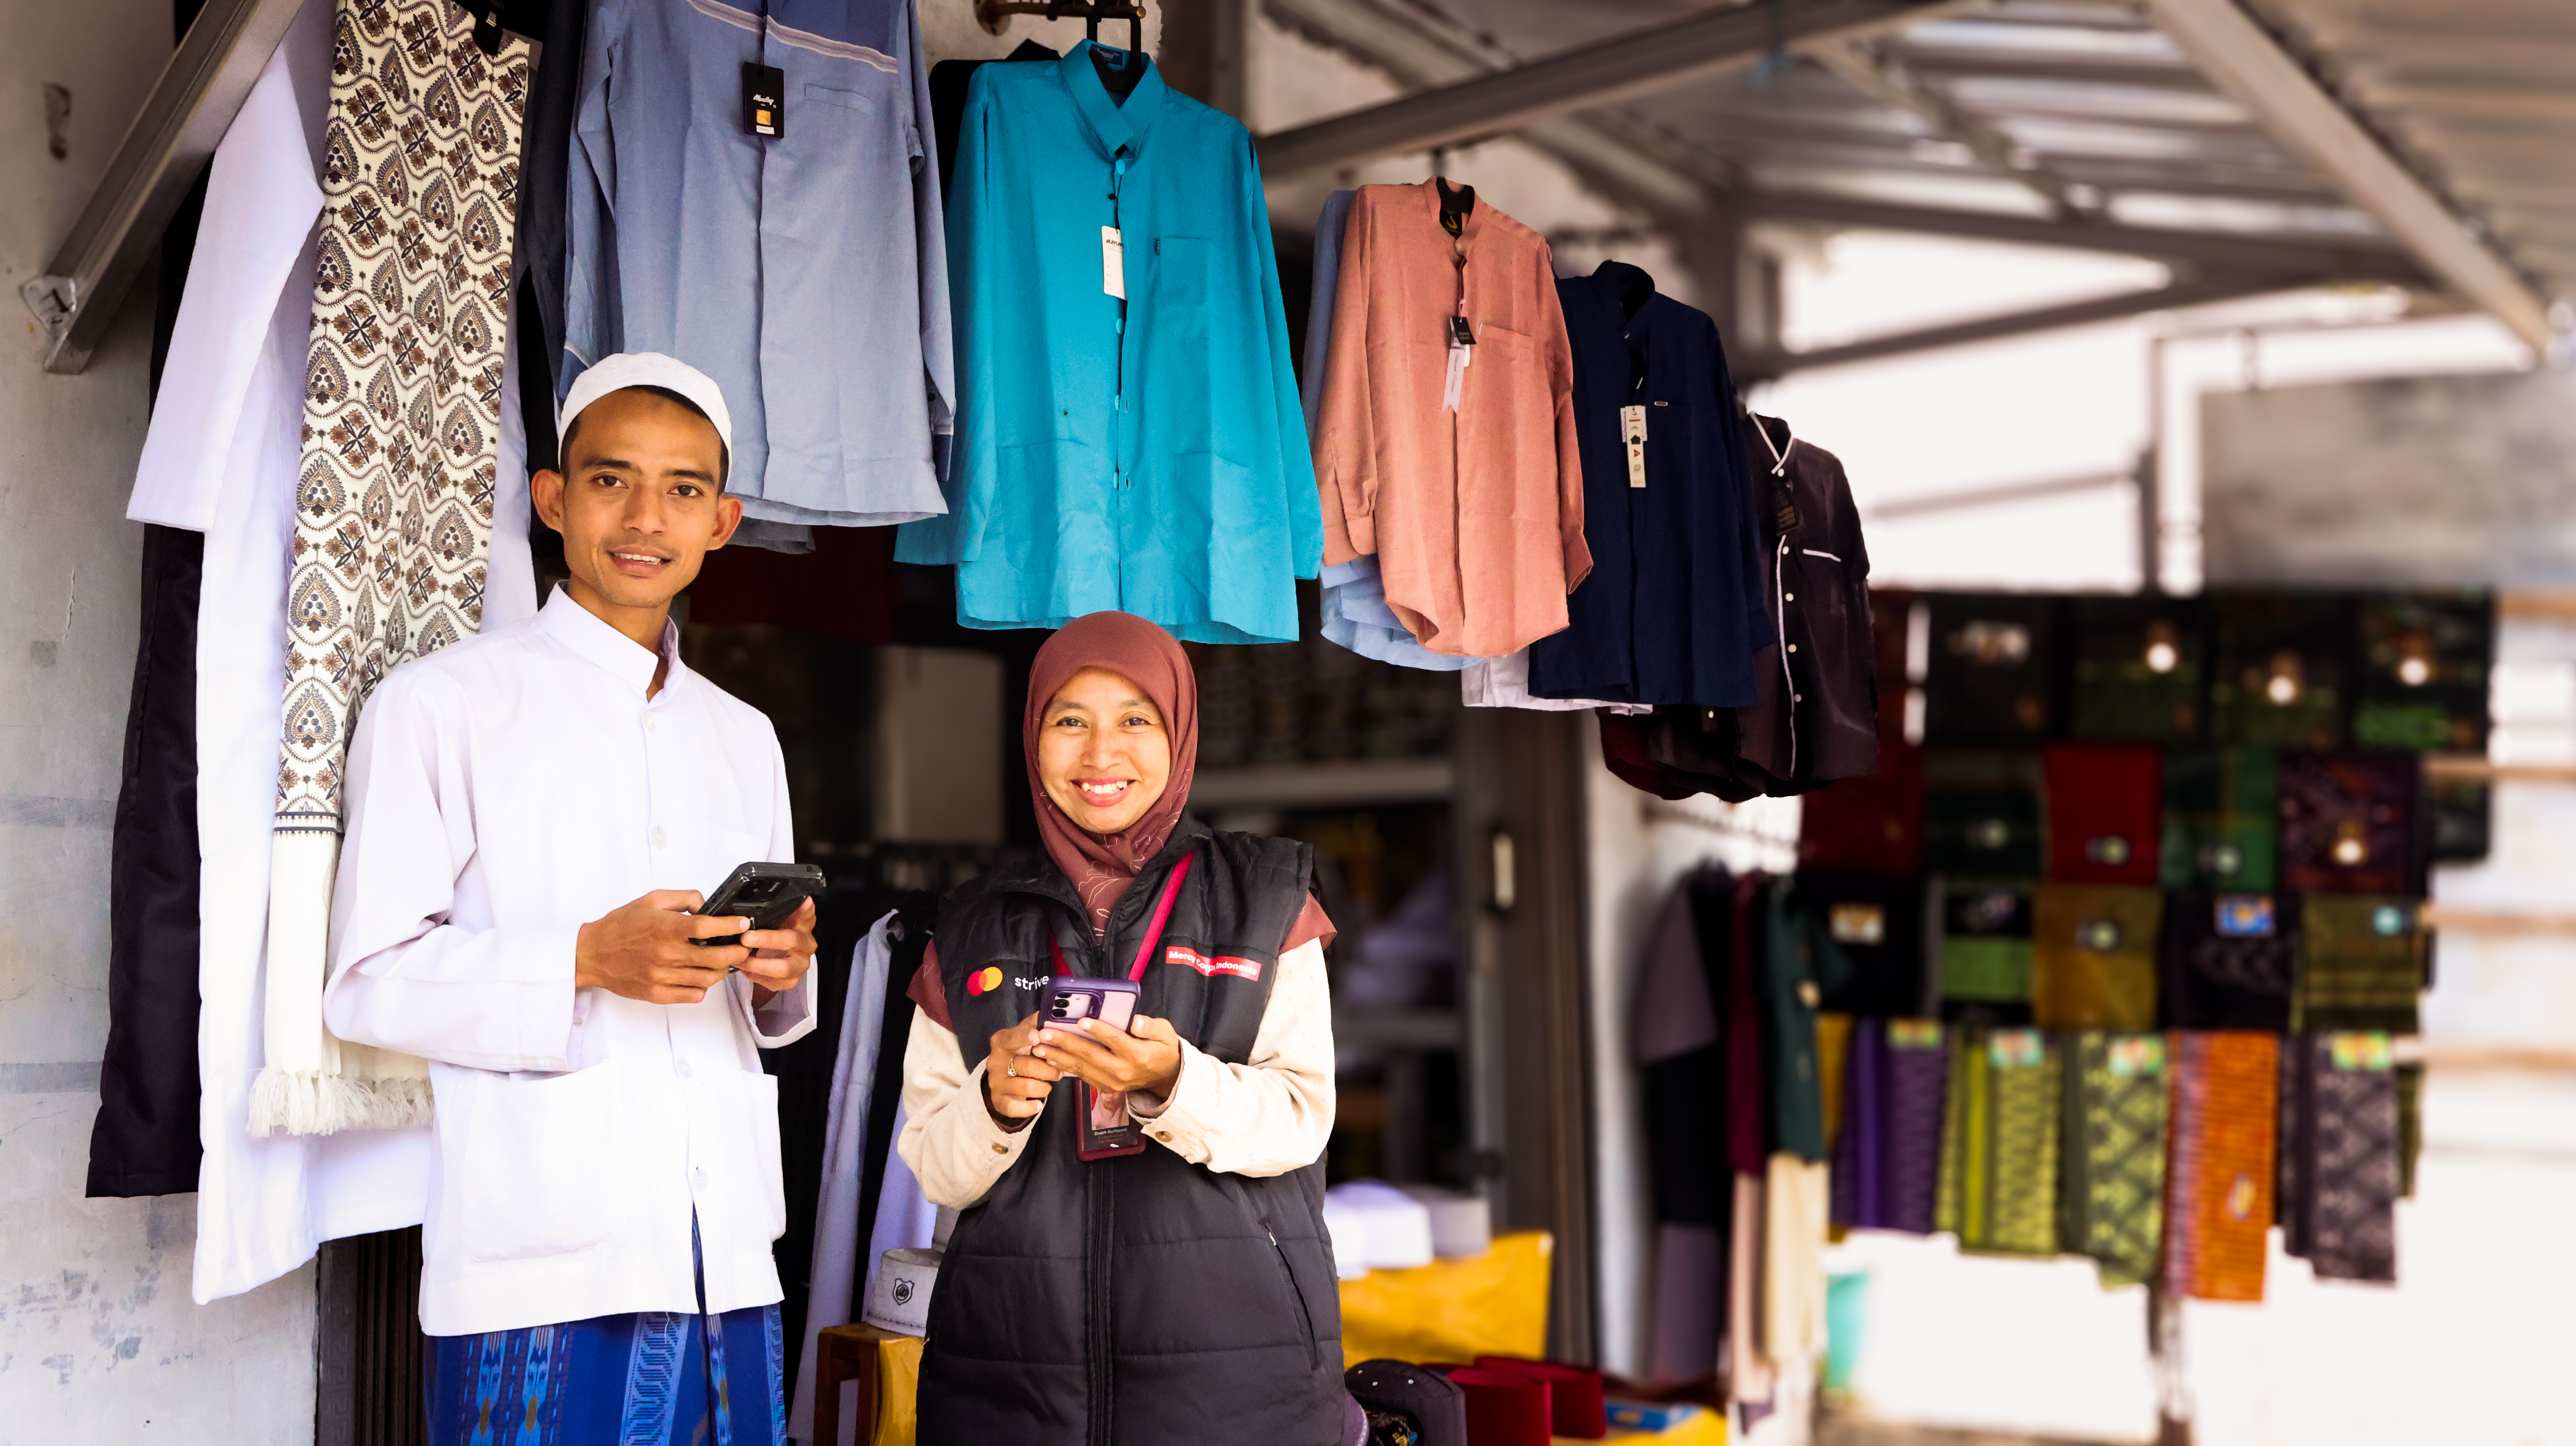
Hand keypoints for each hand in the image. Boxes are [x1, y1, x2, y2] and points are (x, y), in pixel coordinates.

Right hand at [574, 889, 750, 1003]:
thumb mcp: (651, 900)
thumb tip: (706, 905)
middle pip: (717, 958)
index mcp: (667, 928)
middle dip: (738, 952)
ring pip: (708, 979)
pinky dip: (703, 988)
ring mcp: (662, 977)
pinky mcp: (657, 994)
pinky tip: (701, 977)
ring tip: (723, 962)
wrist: (592, 953)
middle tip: (744, 947)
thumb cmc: (621, 925)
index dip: (732, 925)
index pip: (709, 927)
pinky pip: (692, 995)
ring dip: (722, 971)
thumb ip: (683, 898)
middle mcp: (667, 954)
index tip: (743, 924)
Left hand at [738, 897, 817, 1003]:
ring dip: (758, 964)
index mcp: (805, 928)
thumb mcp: (783, 918)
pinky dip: (756, 976)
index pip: (805, 917)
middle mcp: (806, 947)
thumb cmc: (779, 934)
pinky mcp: (790, 981)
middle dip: (766, 939)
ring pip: (783, 968)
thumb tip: (805, 899)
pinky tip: (744, 969)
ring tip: (739, 958)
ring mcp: (799, 966)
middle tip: (745, 938)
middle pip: (791, 942)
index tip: (795, 905)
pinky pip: (774, 982)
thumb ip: (792, 908)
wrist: (779, 956)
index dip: (801, 911)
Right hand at [984, 1012, 1063, 1124]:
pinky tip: (1038, 1103)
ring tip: (1049, 1084)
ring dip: (1044, 1087)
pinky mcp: (999, 1101)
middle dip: (1048, 1070)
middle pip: (1025, 1065)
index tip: (1037, 1036)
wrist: (1003, 1079)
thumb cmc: (1020, 1053)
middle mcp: (995, 1061)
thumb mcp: (1024, 1036)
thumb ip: (1035, 1024)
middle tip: (1058, 1072)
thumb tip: (1052, 1010)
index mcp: (1001, 1041)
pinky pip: (1016, 1108)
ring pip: (1025, 1087)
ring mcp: (996, 1083)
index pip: (1011, 1037)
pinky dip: (1031, 1107)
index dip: (1024, 1037)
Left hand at [1031, 1015, 1183, 1099]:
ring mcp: (1112, 1082)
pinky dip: (1064, 1066)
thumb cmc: (1163, 1049)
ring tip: (1039, 1046)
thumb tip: (1135, 1021)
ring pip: (1082, 1068)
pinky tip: (1050, 1057)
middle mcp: (1123, 1071)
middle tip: (1045, 1033)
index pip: (1115, 1041)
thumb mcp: (1165, 1033)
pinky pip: (1082, 1076)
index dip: (1098, 1030)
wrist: (1165, 1078)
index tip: (1081, 1021)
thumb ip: (1150, 1026)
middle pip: (1091, 1055)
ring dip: (1058, 1056)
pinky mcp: (1105, 1087)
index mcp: (1138, 1055)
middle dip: (1065, 1043)